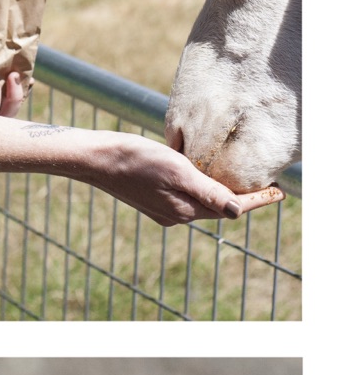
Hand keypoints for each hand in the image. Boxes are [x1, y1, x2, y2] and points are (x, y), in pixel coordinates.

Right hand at [75, 132, 283, 226]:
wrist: (96, 159)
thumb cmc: (135, 159)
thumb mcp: (176, 170)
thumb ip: (207, 191)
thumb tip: (236, 212)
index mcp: (184, 209)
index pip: (230, 207)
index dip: (256, 200)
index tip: (279, 192)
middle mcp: (176, 214)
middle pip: (218, 208)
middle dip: (243, 199)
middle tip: (266, 187)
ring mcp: (163, 209)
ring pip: (202, 203)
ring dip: (221, 193)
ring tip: (239, 181)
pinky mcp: (153, 199)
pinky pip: (186, 197)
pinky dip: (201, 188)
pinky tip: (203, 176)